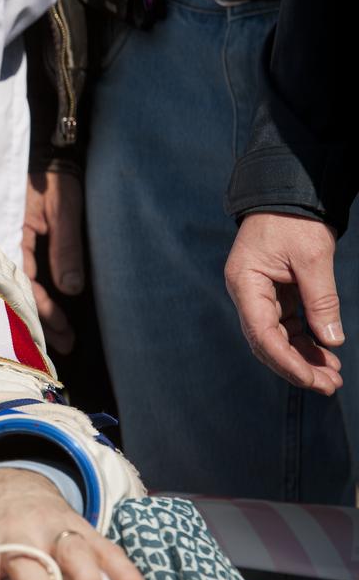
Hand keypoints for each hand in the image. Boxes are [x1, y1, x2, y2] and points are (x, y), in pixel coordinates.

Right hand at [21, 170, 83, 353]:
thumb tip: (71, 289)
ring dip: (37, 311)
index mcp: (14, 238)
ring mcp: (8, 243)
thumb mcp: (64, 210)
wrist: (45, 152)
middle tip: (63, 347)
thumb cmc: (55, 179)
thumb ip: (66, 247)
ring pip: (18, 286)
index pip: (27, 285)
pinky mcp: (15, 240)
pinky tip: (42, 308)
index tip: (63, 333)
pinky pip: (19, 273)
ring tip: (58, 337)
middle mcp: (5, 245)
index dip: (45, 312)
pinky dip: (32, 293)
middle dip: (40, 322)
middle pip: (18, 293)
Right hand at [224, 212, 344, 394]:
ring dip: (303, 358)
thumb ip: (321, 299)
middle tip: (330, 385)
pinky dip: (306, 342)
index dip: (286, 360)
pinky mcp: (274, 294)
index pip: (261, 333)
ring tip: (333, 376)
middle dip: (297, 366)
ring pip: (278, 338)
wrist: (287, 194)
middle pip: (267, 342)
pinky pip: (287, 325)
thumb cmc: (294, 220)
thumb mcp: (313, 257)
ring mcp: (259, 295)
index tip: (312, 378)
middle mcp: (247, 293)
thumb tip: (332, 340)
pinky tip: (327, 354)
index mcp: (245, 283)